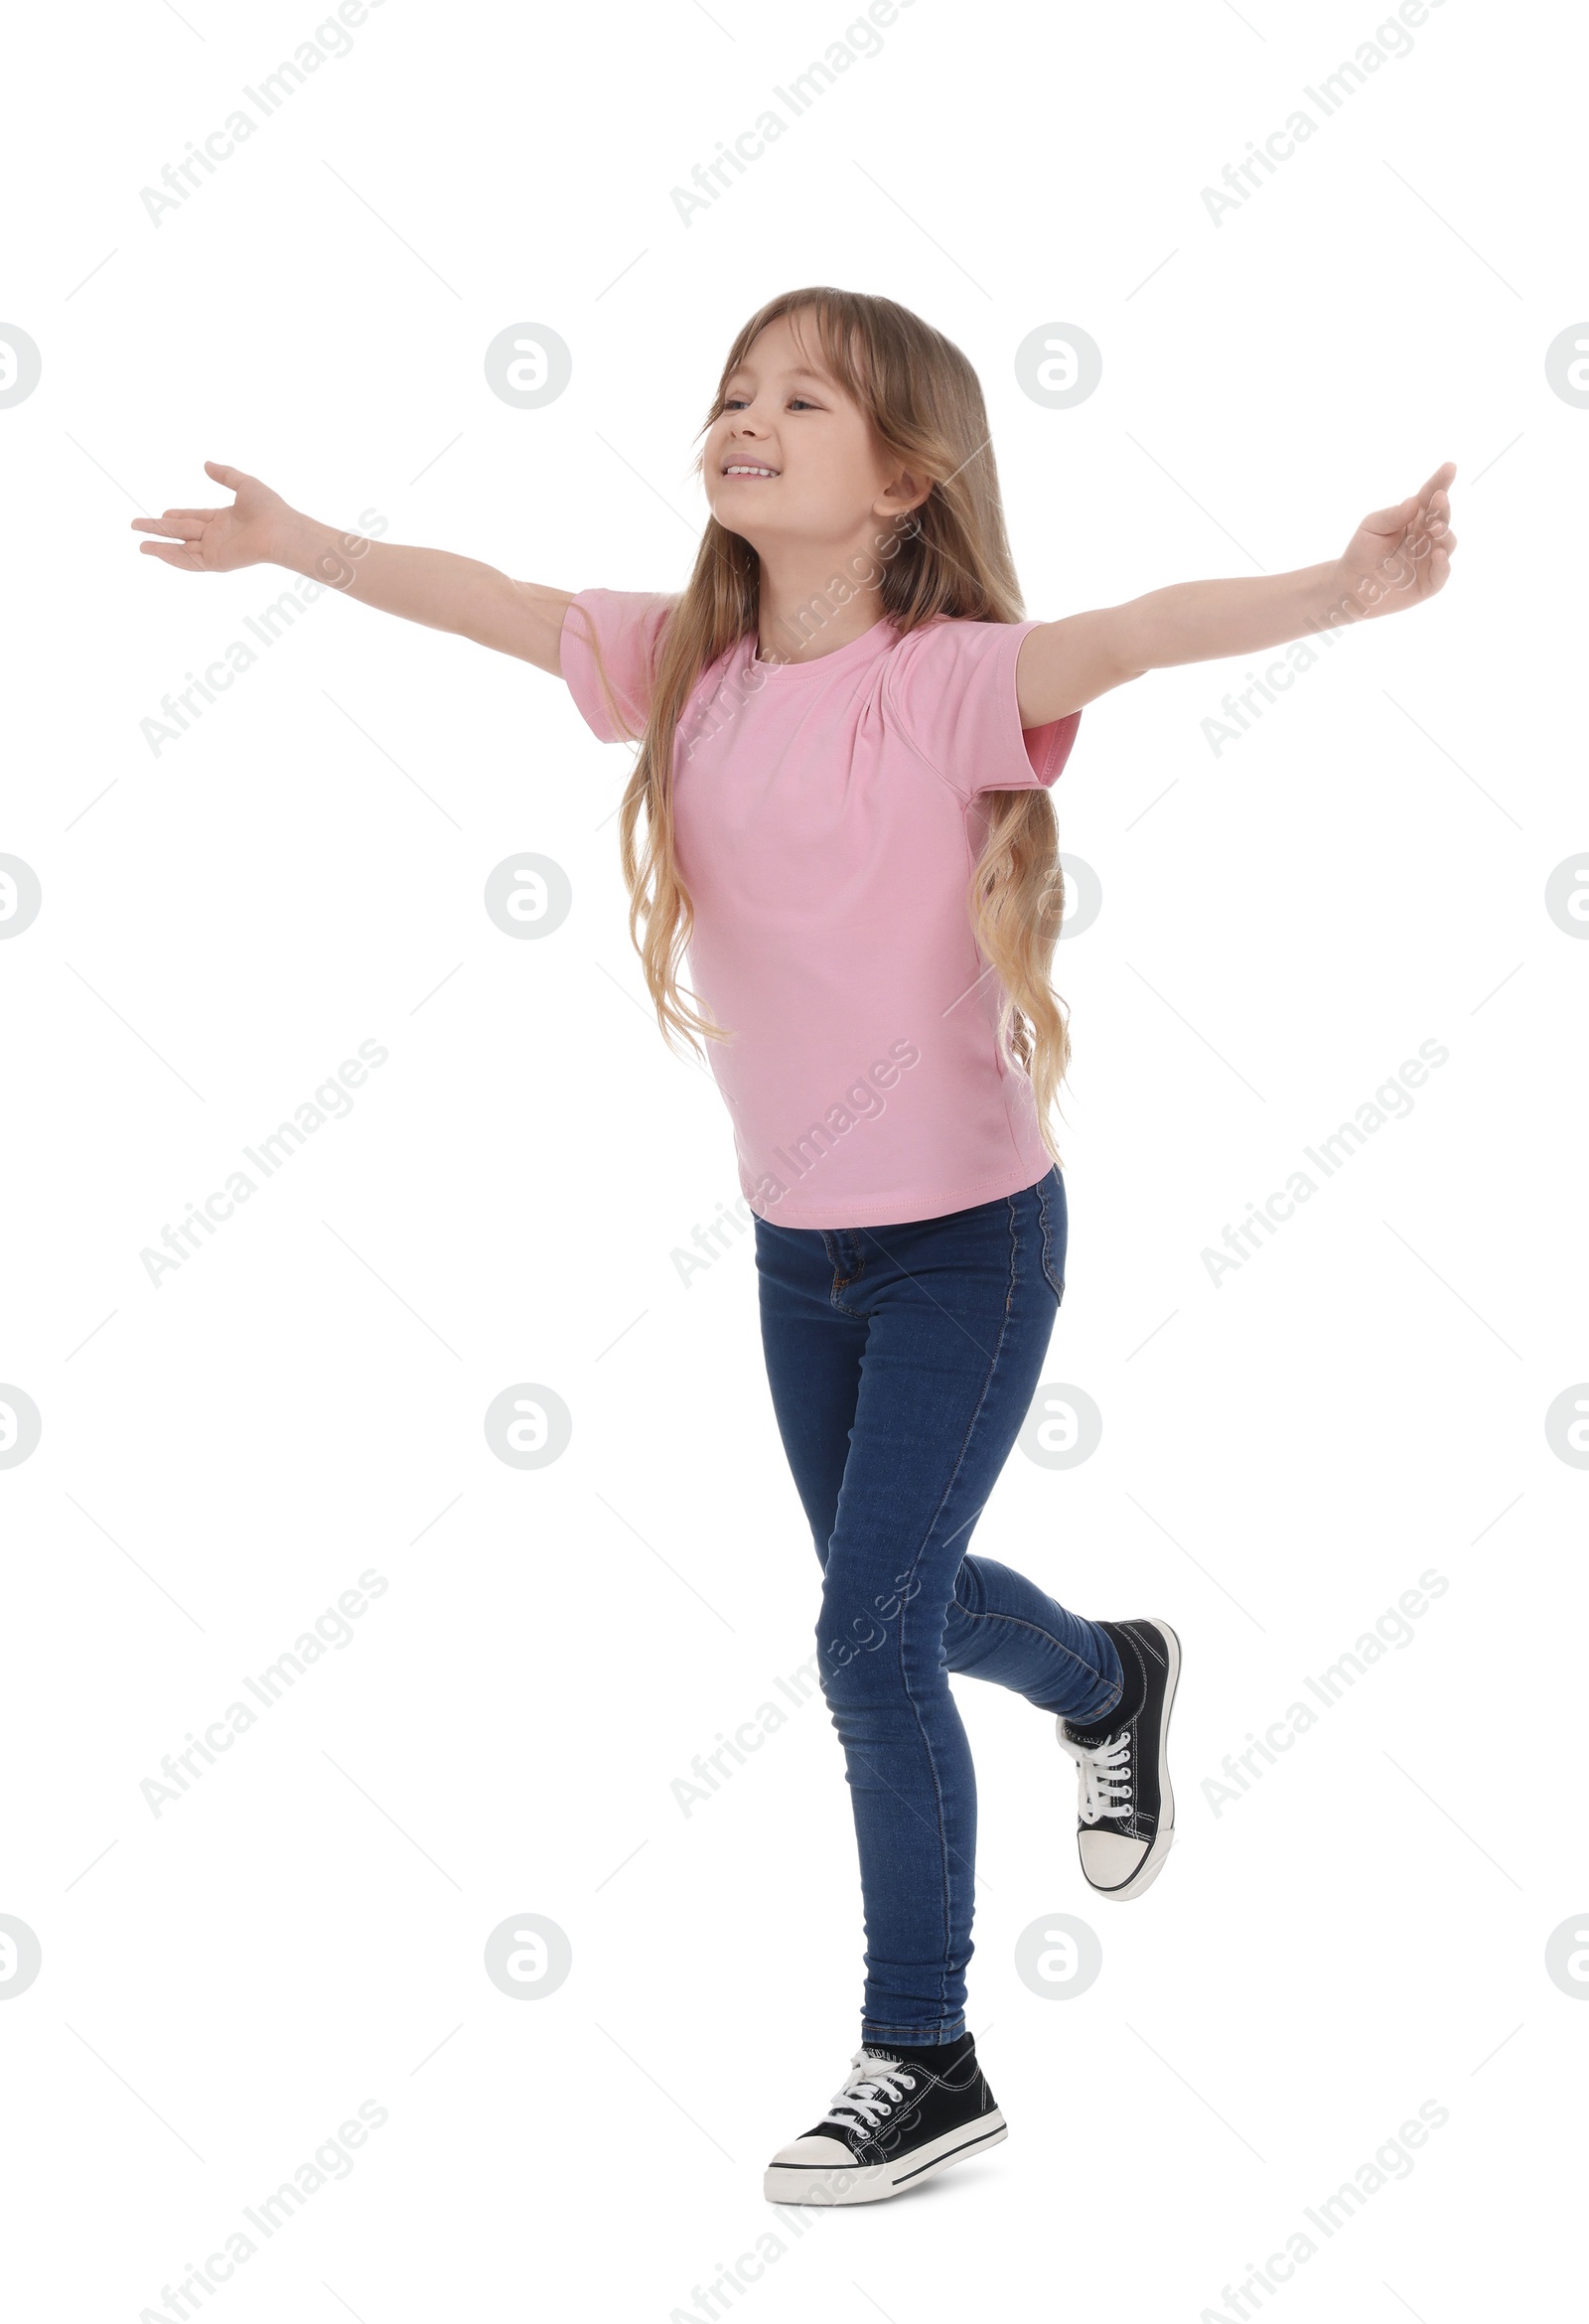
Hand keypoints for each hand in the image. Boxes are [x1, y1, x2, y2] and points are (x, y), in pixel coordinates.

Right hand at [131, 461, 297, 572]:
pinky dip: (172, 557)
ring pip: (181, 548)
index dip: (177, 514)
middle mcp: (218, 536)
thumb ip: (225, 474)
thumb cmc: (269, 507)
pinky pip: (189, 561)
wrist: (279, 530)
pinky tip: (156, 552)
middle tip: (136, 525)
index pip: (194, 517)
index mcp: (224, 519)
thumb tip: (206, 464)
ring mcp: (216, 550)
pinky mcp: (216, 562)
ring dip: (160, 546)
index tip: (162, 512)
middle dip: (159, 528)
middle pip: (182, 531)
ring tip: (140, 544)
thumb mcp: (244, 483)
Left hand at [1331, 461, 1456, 620]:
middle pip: (1442, 517)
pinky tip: (1438, 554)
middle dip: (1443, 507)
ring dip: (1445, 534)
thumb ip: (1392, 515)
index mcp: (1414, 517)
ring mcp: (1430, 558)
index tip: (1450, 466)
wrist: (1349, 586)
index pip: (1430, 496)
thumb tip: (1413, 502)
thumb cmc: (1361, 551)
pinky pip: (1441, 573)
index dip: (1441, 481)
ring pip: (1447, 543)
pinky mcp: (1428, 582)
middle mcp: (1426, 535)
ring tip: (1436, 527)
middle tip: (1440, 498)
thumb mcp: (1372, 527)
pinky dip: (1442, 564)